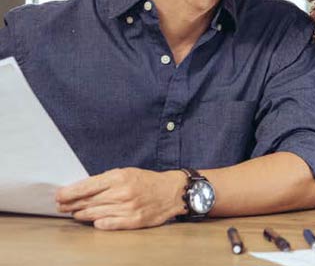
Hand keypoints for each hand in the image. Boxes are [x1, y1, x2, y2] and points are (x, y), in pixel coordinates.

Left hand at [56, 168, 186, 229]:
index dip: (69, 192)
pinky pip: (108, 224)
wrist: (172, 192)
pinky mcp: (133, 221)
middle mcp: (122, 193)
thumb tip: (82, 189)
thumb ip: (106, 180)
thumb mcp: (127, 173)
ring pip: (95, 214)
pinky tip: (93, 222)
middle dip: (71, 204)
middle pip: (88, 201)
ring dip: (81, 214)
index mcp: (119, 177)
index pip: (87, 186)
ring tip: (74, 214)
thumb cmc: (147, 181)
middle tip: (61, 207)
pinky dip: (98, 223)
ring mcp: (128, 208)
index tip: (58, 195)